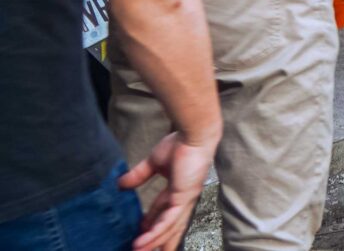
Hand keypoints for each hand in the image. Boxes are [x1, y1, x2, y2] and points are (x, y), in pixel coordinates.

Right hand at [125, 133, 216, 250]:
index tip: (140, 233)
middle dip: (159, 241)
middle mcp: (183, 198)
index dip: (152, 224)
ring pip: (169, 228)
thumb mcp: (154, 163)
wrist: (193, 134)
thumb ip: (138, 175)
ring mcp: (185, 199)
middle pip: (171, 226)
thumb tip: (120, 184)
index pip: (164, 213)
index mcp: (177, 190)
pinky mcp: (184, 198)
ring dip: (154, 242)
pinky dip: (156, 233)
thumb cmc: (179, 144)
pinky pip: (169, 221)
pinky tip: (144, 243)